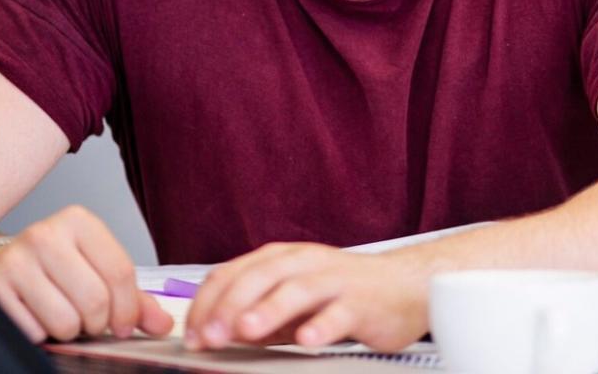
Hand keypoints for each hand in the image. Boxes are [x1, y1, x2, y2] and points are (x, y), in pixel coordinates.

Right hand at [0, 205, 172, 343]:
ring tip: (61, 315)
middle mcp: (45, 235)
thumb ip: (131, 296)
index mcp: (77, 221)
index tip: (123, 325)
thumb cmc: (51, 267)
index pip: (119, 272)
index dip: (128, 309)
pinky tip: (35, 316)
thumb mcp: (92, 267)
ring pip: (65, 321)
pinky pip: (34, 332)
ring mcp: (15, 261)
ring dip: (69, 330)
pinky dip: (40, 334)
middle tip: (90, 321)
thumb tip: (163, 325)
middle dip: (98, 323)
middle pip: (95, 300)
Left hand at [184, 243, 427, 352]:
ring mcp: (335, 280)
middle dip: (230, 308)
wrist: (404, 287)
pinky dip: (322, 325)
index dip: (207, 304)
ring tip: (246, 330)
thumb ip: (256, 314)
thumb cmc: (343, 294)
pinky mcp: (362, 302)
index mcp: (282, 259)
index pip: (233, 273)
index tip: (192, 335)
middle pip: (261, 277)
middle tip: (209, 338)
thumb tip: (213, 335)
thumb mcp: (292, 302)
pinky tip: (308, 338)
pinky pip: (340, 312)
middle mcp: (306, 263)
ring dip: (269, 309)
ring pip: (298, 290)